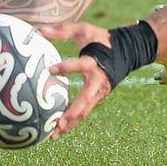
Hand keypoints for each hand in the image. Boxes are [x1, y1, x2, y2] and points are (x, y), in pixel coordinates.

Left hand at [42, 20, 114, 138]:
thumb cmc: (100, 39)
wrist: (126, 50)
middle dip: (71, 112)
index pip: (82, 65)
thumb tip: (40, 30)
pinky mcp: (98, 97)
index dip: (68, 67)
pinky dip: (73, 120)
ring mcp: (100, 91)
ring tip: (54, 135)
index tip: (51, 69)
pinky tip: (60, 129)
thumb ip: (63, 30)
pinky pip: (85, 111)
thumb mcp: (84, 30)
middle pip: (85, 99)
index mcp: (95, 62)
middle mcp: (99, 80)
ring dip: (70, 123)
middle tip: (57, 124)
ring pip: (85, 111)